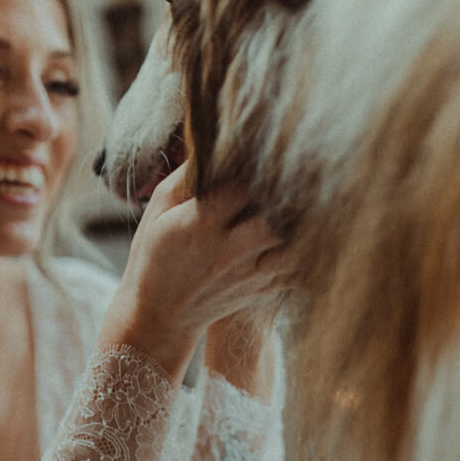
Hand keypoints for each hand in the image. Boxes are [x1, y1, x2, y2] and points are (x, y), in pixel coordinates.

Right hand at [99, 162, 286, 379]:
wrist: (159, 316)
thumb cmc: (154, 256)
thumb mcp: (157, 212)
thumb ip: (184, 179)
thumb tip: (209, 144)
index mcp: (199, 225)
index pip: (241, 187)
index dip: (254, 167)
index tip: (260, 153)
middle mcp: (227, 251)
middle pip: (274, 218)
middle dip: (285, 195)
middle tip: (293, 174)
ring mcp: (248, 274)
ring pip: (292, 245)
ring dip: (299, 223)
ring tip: (305, 200)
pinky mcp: (261, 290)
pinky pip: (296, 269)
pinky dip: (305, 249)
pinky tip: (306, 230)